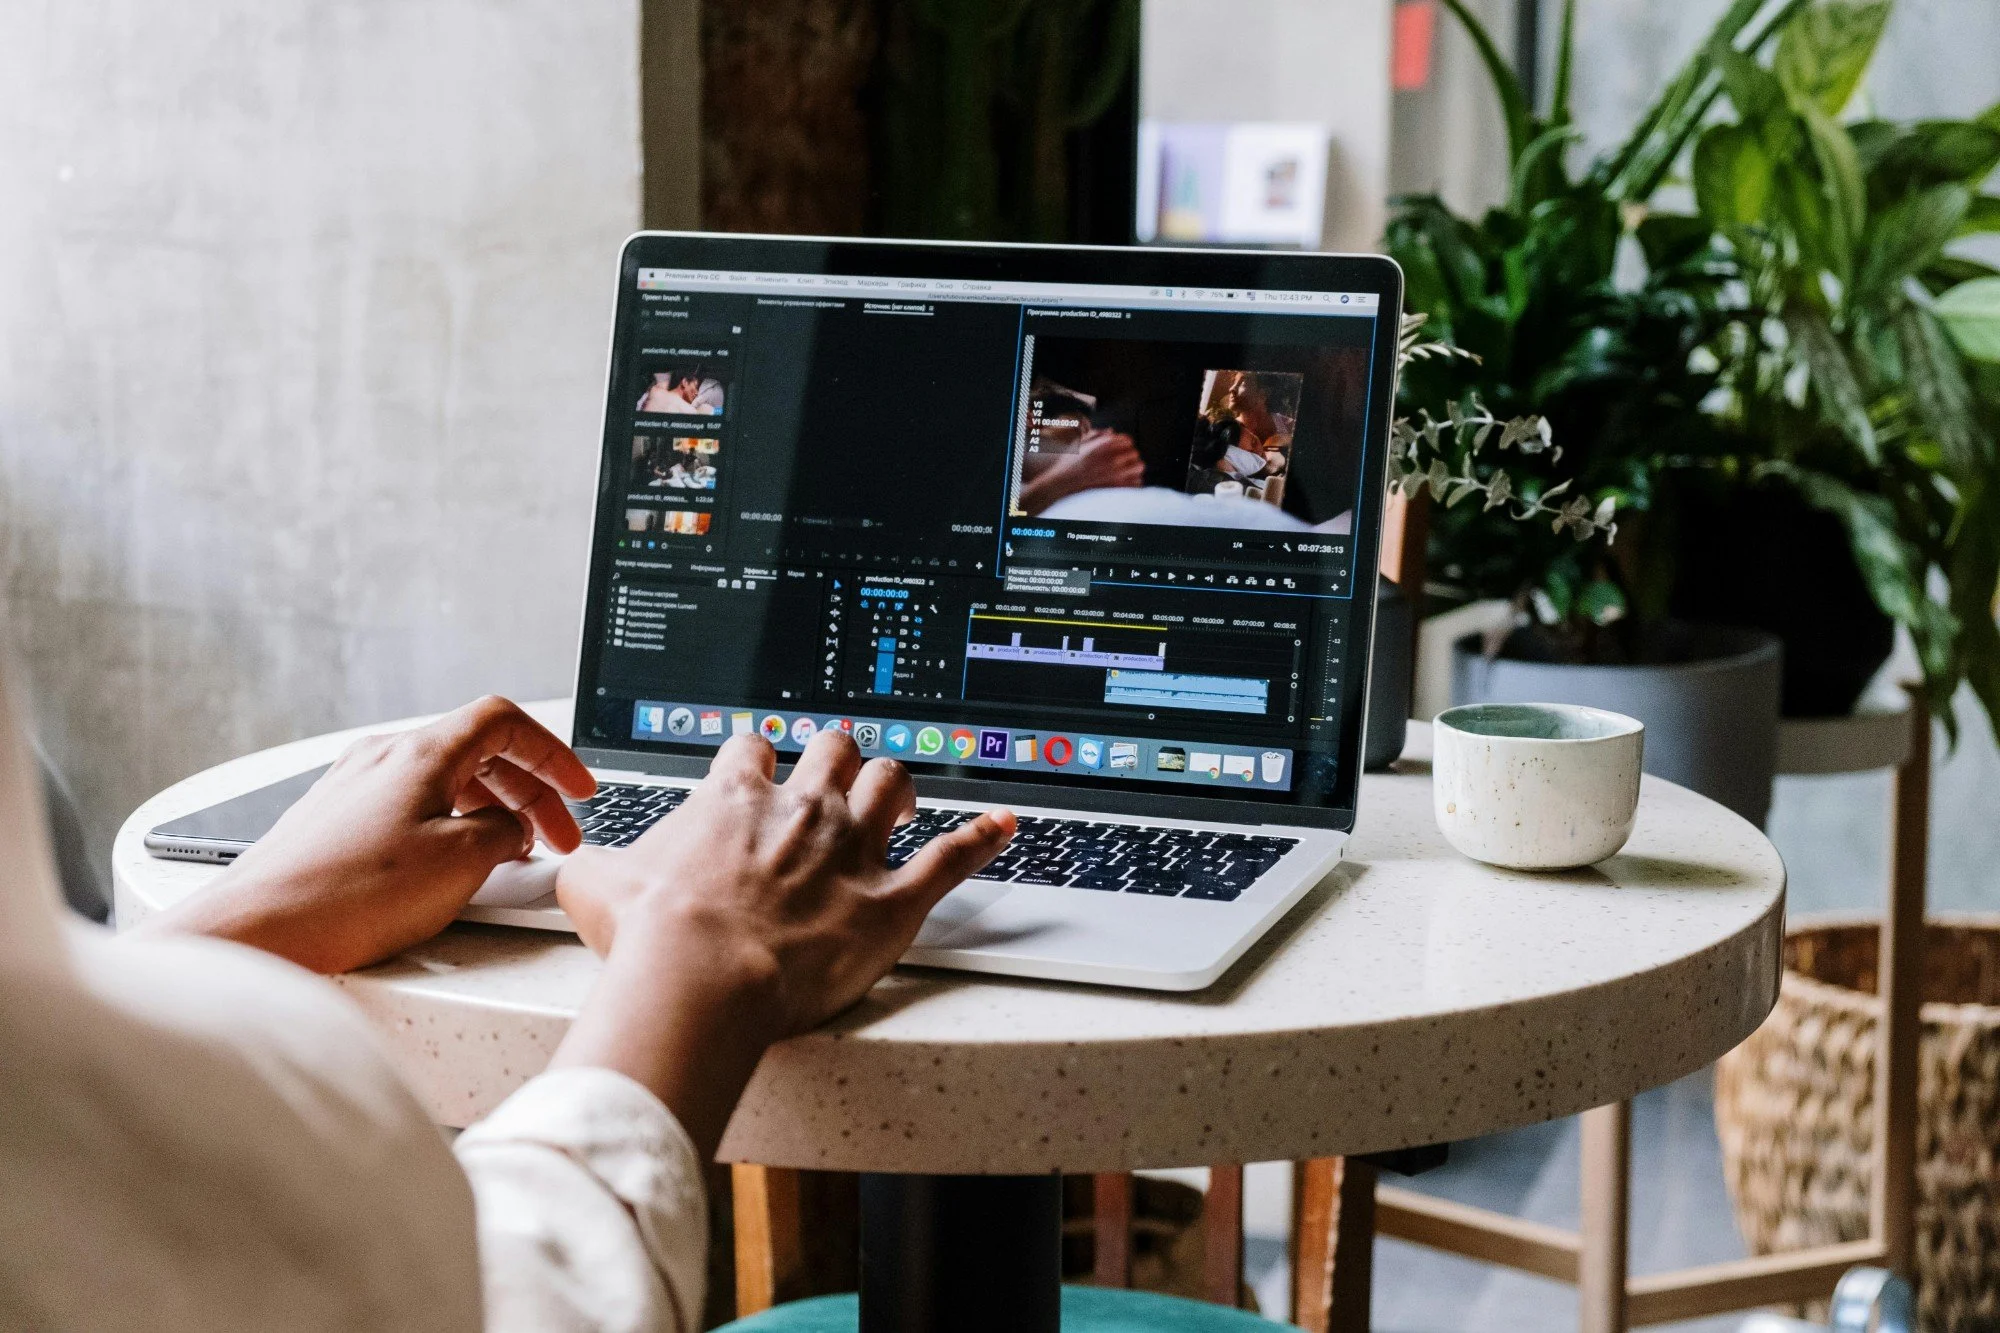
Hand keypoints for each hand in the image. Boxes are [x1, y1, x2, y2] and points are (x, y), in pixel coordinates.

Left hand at [141, 696, 595, 973]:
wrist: (259, 931)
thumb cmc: (349, 896)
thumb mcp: (461, 862)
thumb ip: (505, 834)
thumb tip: (512, 831)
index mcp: (420, 753)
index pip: (504, 721)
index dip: (552, 753)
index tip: (577, 790)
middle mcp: (383, 758)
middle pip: (479, 753)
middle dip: (529, 794)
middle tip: (556, 839)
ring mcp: (355, 789)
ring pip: (446, 783)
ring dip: (490, 814)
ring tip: (511, 859)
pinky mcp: (336, 824)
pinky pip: (413, 810)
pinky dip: (450, 829)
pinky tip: (455, 871)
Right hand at [550, 729, 1012, 1154]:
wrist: (700, 975)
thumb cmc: (651, 936)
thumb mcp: (596, 884)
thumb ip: (595, 864)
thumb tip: (572, 867)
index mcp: (736, 800)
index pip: (754, 750)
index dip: (757, 760)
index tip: (758, 771)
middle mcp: (802, 811)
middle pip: (835, 750)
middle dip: (835, 759)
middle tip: (831, 778)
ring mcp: (852, 850)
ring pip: (891, 785)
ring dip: (893, 788)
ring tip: (893, 798)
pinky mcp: (893, 898)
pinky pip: (952, 856)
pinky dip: (982, 838)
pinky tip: (1002, 826)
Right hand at [1017, 429, 1143, 513]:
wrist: (1062, 481)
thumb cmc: (1069, 461)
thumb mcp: (1081, 441)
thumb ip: (1097, 434)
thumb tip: (1111, 431)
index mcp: (1105, 444)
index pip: (1128, 440)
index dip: (1124, 444)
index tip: (1120, 449)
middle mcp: (1113, 457)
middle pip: (1135, 453)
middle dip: (1129, 456)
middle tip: (1122, 461)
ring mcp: (1115, 472)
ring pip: (1139, 466)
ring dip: (1134, 467)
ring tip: (1127, 470)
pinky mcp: (1115, 486)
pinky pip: (1136, 482)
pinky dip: (1133, 481)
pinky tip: (1125, 481)